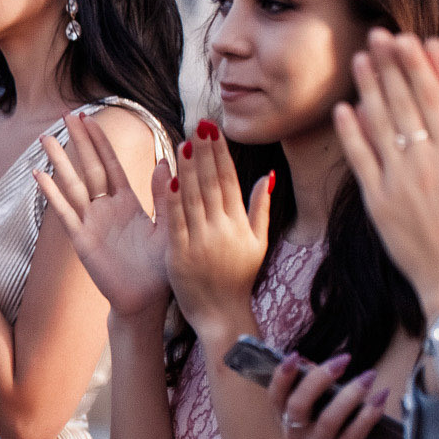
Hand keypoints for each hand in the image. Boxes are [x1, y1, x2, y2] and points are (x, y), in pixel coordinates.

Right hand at [34, 111, 171, 316]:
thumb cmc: (161, 268)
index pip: (110, 164)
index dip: (99, 141)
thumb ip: (165, 196)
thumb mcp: (170, 227)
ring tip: (45, 139)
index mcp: (128, 203)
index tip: (90, 118)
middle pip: (88, 167)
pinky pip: (64, 212)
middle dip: (77, 141)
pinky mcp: (81, 240)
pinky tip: (38, 176)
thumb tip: (168, 162)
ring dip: (59, 162)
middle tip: (66, 114)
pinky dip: (51, 194)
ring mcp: (90, 223)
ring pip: (72, 185)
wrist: (147, 301)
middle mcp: (106, 209)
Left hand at [164, 119, 271, 346]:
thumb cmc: (239, 277)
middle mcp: (222, 229)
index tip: (214, 131)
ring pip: (194, 198)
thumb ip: (260, 208)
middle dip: (206, 153)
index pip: (229, 180)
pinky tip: (169, 177)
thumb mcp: (257, 242)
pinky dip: (173, 199)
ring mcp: (201, 241)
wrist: (222, 314)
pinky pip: (176, 221)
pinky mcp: (180, 254)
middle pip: (212, 183)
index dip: (221, 154)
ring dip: (189, 169)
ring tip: (184, 142)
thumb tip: (269, 175)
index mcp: (239, 223)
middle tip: (199, 124)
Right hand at [267, 351, 392, 438]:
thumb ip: (315, 395)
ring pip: (328, 420)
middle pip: (298, 406)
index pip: (275, 398)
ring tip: (369, 377)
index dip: (280, 377)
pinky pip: (353, 436)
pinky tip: (380, 399)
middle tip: (342, 360)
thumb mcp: (316, 422)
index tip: (295, 357)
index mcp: (287, 425)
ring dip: (350, 395)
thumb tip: (315, 363)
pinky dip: (367, 415)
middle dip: (318, 379)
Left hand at [335, 30, 438, 317]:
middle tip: (377, 34)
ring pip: (379, 127)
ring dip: (368, 90)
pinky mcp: (378, 203)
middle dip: (390, 66)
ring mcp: (398, 183)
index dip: (420, 66)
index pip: (435, 99)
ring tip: (358, 60)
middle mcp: (425, 164)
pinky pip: (361, 162)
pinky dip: (351, 134)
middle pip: (404, 104)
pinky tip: (343, 110)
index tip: (409, 39)